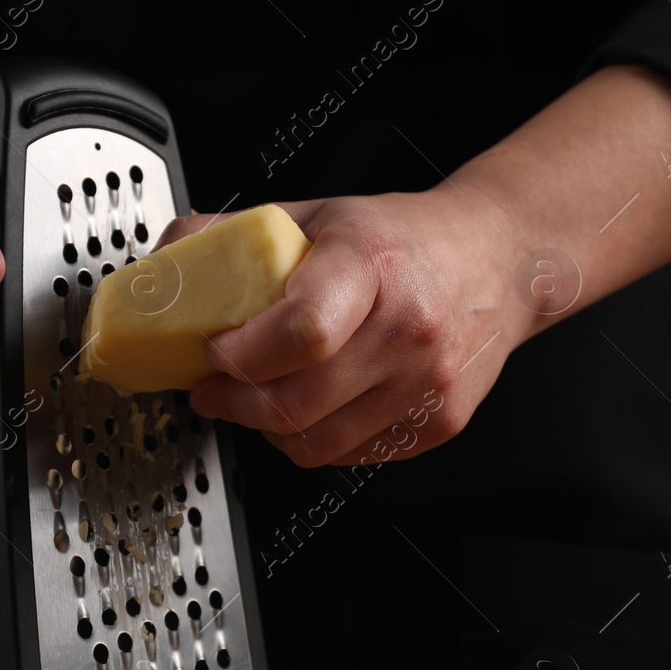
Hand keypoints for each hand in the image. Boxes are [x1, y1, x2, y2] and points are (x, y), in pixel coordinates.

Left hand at [165, 188, 532, 467]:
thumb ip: (240, 237)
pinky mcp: (440, 422)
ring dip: (269, 430)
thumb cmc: (406, 240)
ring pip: (318, 443)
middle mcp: (410, 326)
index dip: (242, 355)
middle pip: (297, 402)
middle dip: (235, 404)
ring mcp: (429, 382)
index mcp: (373, 263)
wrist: (500, 262)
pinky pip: (352, 454)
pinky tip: (310, 408)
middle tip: (213, 388)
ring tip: (256, 401)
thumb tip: (170, 262)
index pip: (301, 330)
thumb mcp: (321, 214)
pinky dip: (316, 440)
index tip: (215, 352)